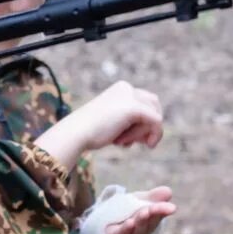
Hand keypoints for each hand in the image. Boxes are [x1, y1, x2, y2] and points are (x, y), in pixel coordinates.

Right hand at [36, 81, 162, 168]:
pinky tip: (146, 145)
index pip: (146, 102)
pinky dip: (154, 135)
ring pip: (155, 115)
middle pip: (154, 105)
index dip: (145, 122)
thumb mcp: (112, 121)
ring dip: (145, 132)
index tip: (135, 140)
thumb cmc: (90, 132)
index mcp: (120, 88)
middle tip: (141, 143)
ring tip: (126, 143)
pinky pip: (156, 122)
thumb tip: (152, 131)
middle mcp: (126, 88)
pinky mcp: (134, 107)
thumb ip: (129, 121)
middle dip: (149, 125)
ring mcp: (130, 96)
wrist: (76, 133)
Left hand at [104, 186, 175, 233]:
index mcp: (151, 218)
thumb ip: (153, 196)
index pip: (159, 213)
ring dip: (141, 220)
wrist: (106, 225)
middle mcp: (143, 228)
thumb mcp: (140, 200)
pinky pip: (122, 233)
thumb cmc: (129, 211)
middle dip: (154, 213)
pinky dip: (127, 229)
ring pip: (138, 227)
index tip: (172, 207)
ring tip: (144, 212)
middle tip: (158, 207)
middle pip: (149, 220)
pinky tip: (130, 223)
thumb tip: (168, 191)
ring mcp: (130, 233)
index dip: (164, 210)